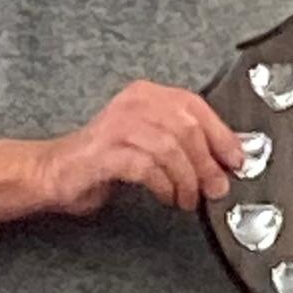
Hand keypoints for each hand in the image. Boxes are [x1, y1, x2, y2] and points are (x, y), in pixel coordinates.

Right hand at [34, 80, 246, 214]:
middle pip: (187, 128)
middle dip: (207, 163)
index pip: (196, 107)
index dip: (222, 135)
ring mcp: (117, 126)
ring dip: (187, 179)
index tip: (237, 160)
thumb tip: (225, 159)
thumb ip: (184, 144)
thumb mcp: (151, 143)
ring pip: (170, 148)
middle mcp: (134, 103)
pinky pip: (146, 167)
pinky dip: (163, 185)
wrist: (55, 172)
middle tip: (215, 188)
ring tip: (188, 198)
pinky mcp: (104, 152)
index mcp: (148, 95)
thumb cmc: (105, 159)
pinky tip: (167, 196)